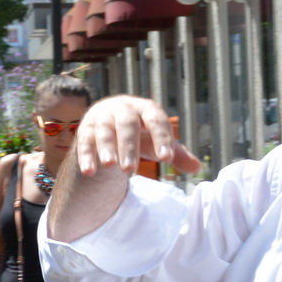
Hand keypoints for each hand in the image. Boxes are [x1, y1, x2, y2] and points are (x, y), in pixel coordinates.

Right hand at [75, 95, 200, 177]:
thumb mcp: (157, 142)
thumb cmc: (141, 133)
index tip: (167, 159)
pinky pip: (84, 141)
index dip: (162, 138)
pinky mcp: (85, 128)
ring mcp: (102, 117)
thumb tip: (197, 167)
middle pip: (127, 125)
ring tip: (110, 166)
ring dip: (106, 149)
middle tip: (130, 170)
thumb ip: (175, 153)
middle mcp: (123, 109)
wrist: (109, 122)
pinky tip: (89, 172)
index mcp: (146, 108)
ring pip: (104, 131)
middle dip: (129, 147)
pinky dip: (86, 156)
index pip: (156, 120)